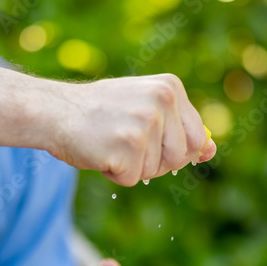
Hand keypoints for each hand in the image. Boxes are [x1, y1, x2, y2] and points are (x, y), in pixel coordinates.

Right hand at [49, 74, 216, 185]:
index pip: (197, 138)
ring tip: (110, 143)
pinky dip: (114, 174)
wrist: (54, 111)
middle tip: (125, 142)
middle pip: (180, 158)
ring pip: (155, 170)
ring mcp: (145, 122)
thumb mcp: (145, 109)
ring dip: (132, 167)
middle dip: (155, 162)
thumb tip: (212, 151)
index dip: (174, 150)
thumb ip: (178, 127)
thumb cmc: (100, 113)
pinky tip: (100, 152)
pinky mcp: (126, 146)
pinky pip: (131, 178)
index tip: (149, 141)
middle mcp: (162, 100)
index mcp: (170, 87)